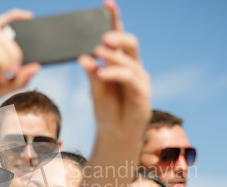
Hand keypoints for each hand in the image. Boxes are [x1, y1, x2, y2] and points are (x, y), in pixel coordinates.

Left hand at [78, 0, 150, 144]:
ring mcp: (139, 78)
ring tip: (96, 53)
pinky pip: (130, 78)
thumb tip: (83, 56)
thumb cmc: (106, 109)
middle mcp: (132, 66)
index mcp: (119, 61)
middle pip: (129, 43)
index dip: (114, 19)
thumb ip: (92, 72)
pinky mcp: (142, 92)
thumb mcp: (94, 89)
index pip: (117, 36)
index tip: (107, 4)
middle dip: (117, 36)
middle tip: (101, 37)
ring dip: (112, 56)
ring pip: (129, 60)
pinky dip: (115, 73)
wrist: (115, 133)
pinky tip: (102, 73)